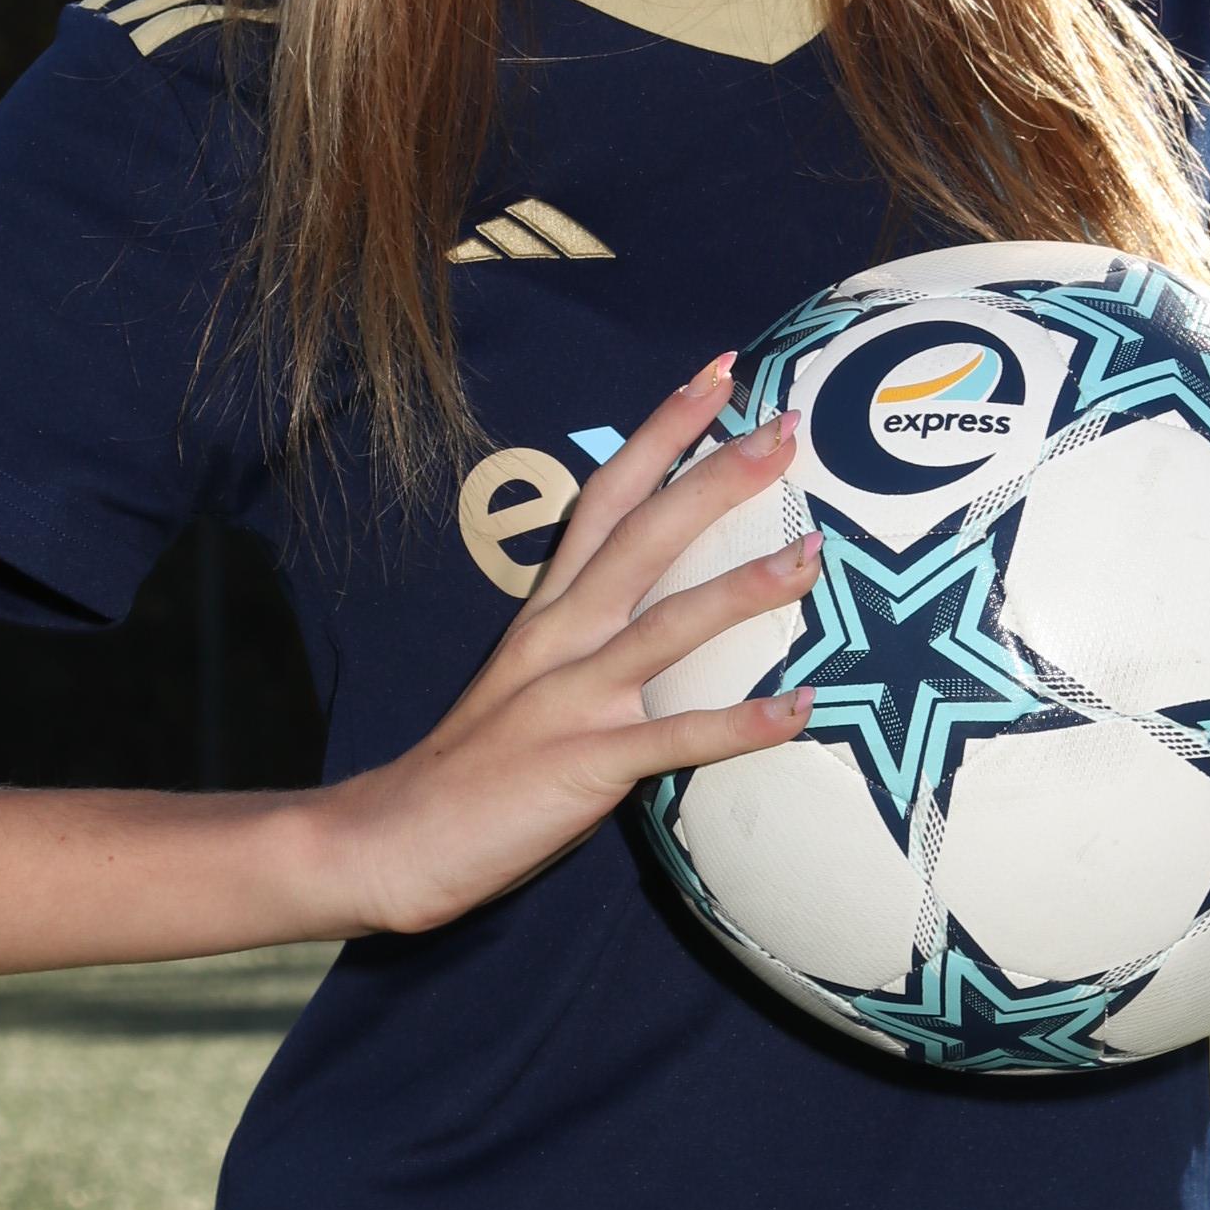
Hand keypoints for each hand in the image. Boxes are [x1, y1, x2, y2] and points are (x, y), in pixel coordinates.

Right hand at [319, 358, 818, 935]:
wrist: (396, 836)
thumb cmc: (478, 760)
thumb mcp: (533, 674)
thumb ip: (593, 638)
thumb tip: (668, 611)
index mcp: (550, 608)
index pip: (610, 496)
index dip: (663, 431)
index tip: (719, 374)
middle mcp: (561, 636)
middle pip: (644, 535)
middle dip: (715, 476)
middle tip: (784, 426)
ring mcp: (572, 697)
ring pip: (665, 626)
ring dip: (742, 589)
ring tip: (813, 554)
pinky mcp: (583, 763)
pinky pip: (674, 740)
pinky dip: (739, 724)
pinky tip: (799, 708)